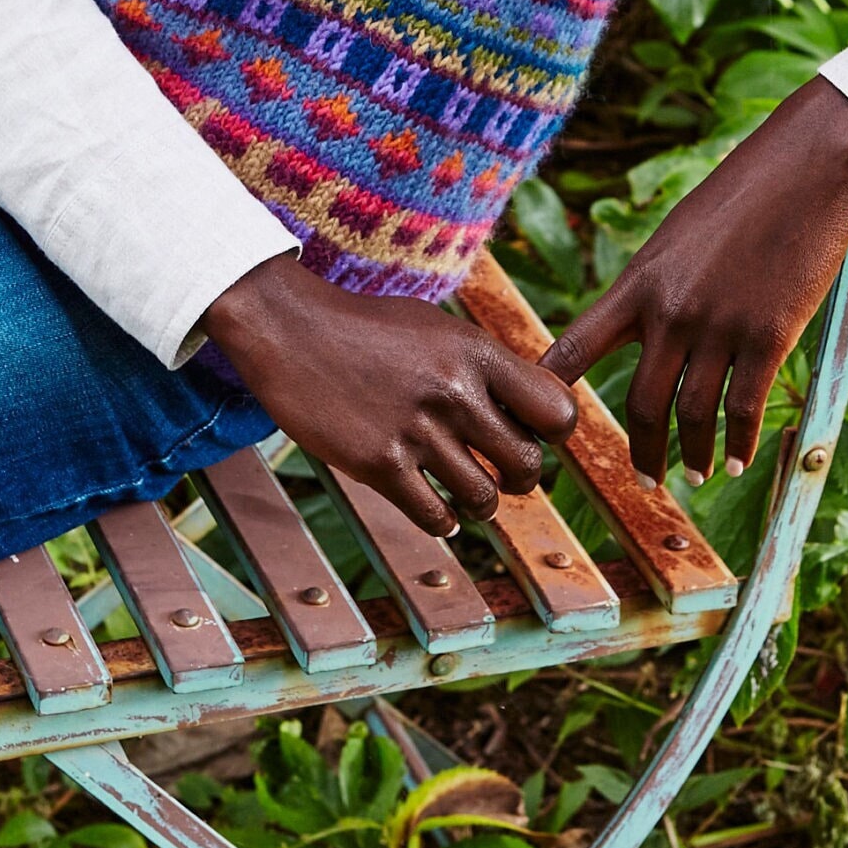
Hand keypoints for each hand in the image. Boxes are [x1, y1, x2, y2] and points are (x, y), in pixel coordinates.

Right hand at [202, 255, 577, 536]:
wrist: (290, 329)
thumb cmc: (366, 327)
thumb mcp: (436, 327)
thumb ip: (484, 364)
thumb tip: (532, 407)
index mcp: (475, 352)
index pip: (557, 410)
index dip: (554, 432)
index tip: (533, 435)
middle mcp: (454, 392)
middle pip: (527, 464)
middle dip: (521, 478)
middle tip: (504, 474)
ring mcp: (417, 431)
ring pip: (484, 499)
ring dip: (480, 504)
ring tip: (466, 492)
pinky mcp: (379, 464)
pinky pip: (436, 517)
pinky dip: (443, 521)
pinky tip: (436, 509)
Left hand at [542, 77, 847, 486]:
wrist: (806, 167)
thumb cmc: (744, 193)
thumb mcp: (679, 235)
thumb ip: (657, 285)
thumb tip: (643, 325)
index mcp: (639, 281)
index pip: (575, 347)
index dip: (550, 391)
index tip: (536, 425)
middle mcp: (670, 311)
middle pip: (641, 404)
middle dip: (642, 451)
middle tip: (644, 480)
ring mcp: (719, 326)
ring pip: (693, 416)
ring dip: (693, 457)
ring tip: (696, 475)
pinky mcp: (769, 336)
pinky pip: (745, 408)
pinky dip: (741, 444)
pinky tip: (740, 460)